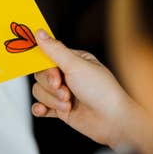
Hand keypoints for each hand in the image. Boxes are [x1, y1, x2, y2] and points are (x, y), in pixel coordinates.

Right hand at [32, 29, 139, 148]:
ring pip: (39, 91)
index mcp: (73, 61)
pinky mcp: (60, 110)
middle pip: (40, 76)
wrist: (113, 121)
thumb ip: (55, 50)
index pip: (47, 58)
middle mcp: (67, 76)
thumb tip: (39, 32)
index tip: (55, 75)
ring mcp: (63, 93)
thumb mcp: (76, 66)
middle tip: (65, 91)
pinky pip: (40, 107)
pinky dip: (40, 109)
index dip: (47, 68)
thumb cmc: (101, 90)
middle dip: (51, 86)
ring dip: (51, 100)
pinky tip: (44, 110)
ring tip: (68, 104)